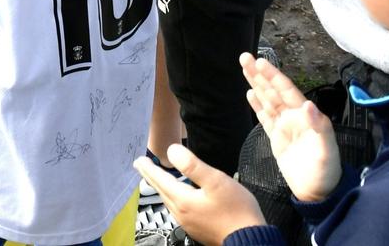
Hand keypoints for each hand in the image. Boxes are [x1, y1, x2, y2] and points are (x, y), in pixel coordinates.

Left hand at [133, 144, 266, 244]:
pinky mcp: (197, 228)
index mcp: (183, 200)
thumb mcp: (215, 181)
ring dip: (162, 187)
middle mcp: (181, 213)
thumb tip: (171, 151)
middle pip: (161, 190)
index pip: (159, 180)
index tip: (138, 160)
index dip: (148, 168)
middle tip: (142, 167)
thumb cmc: (236, 210)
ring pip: (169, 201)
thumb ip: (192, 165)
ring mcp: (189, 223)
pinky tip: (178, 195)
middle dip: (151, 177)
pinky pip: (178, 209)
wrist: (250, 239)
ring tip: (158, 178)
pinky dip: (173, 197)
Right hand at [242, 52, 341, 201]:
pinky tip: (249, 94)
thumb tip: (308, 105)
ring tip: (244, 68)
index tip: (259, 62)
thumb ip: (319, 127)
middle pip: (273, 91)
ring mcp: (284, 127)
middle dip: (259, 74)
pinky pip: (265, 117)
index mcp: (305, 116)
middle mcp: (294, 117)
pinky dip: (257, 105)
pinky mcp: (277, 138)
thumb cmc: (325, 172)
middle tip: (244, 57)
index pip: (286, 91)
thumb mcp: (326, 150)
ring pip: (267, 100)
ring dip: (256, 84)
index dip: (272, 76)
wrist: (318, 193)